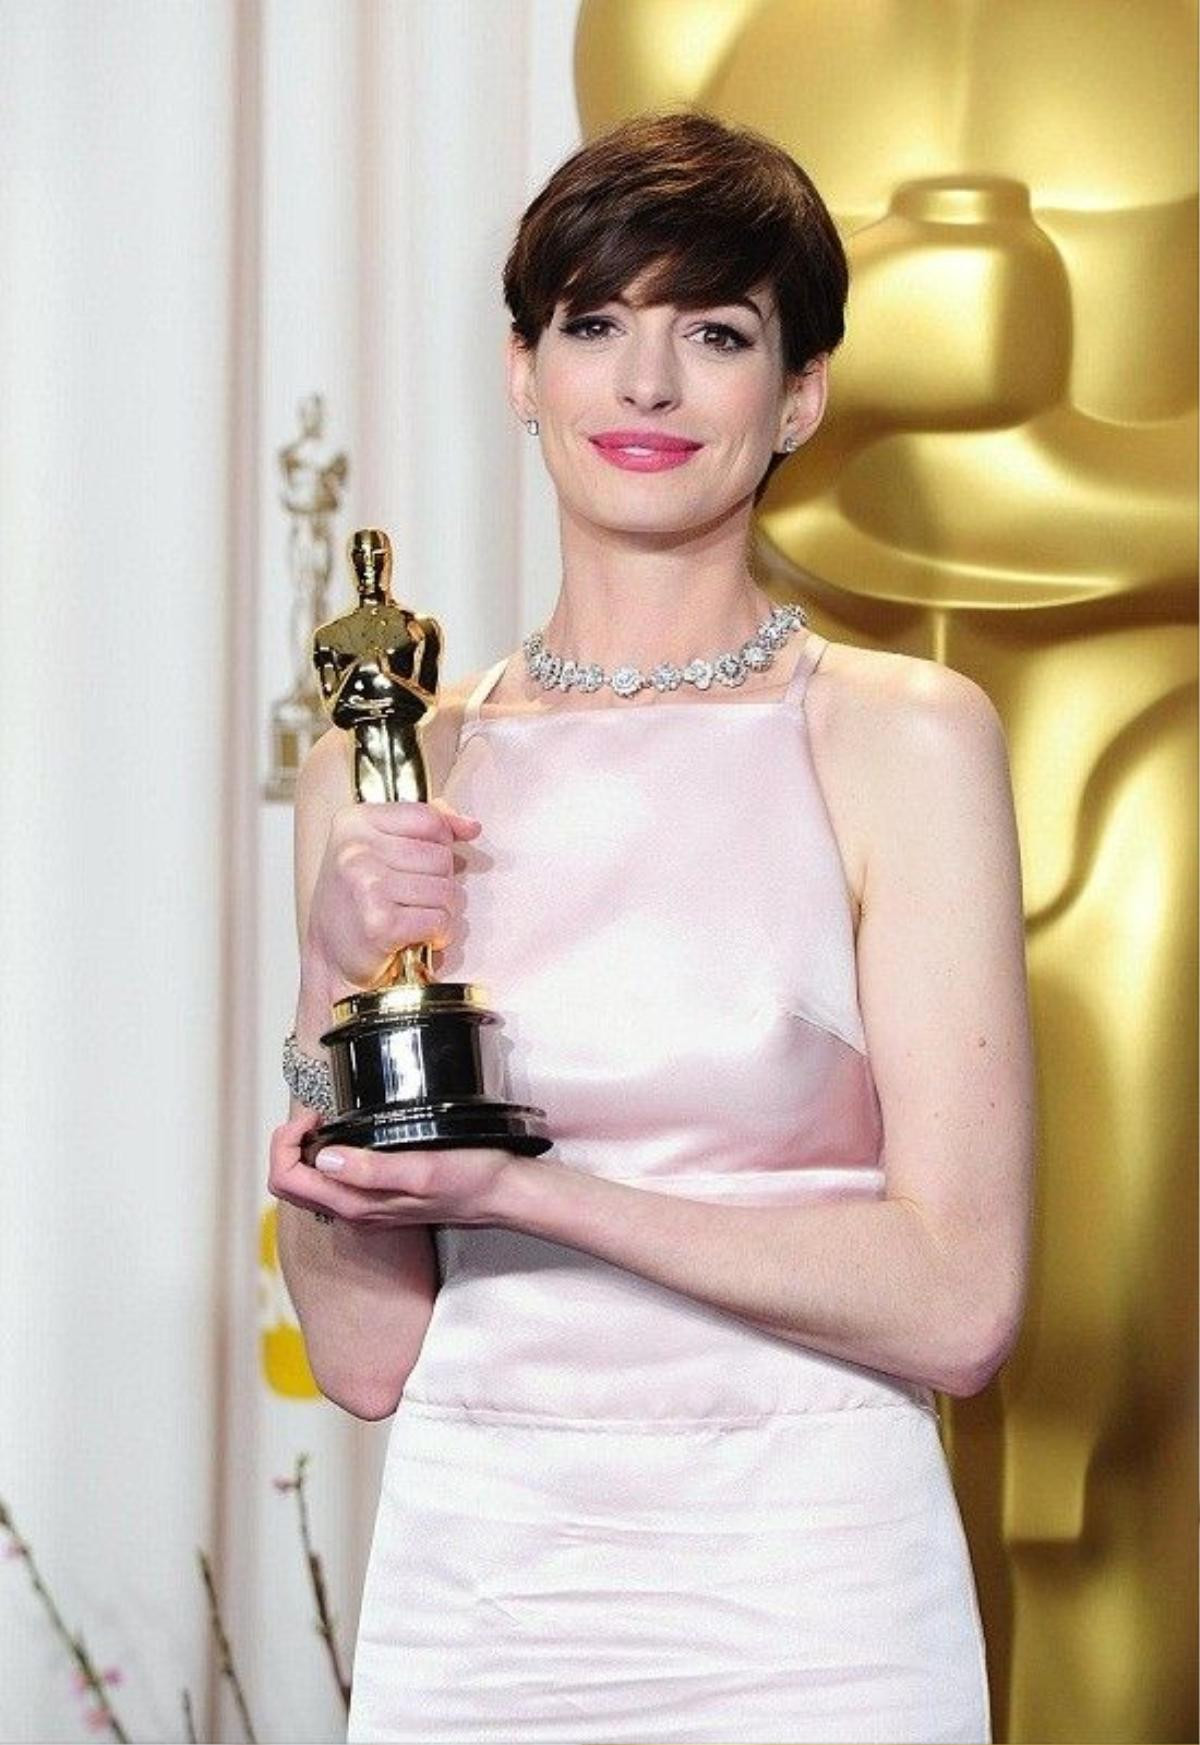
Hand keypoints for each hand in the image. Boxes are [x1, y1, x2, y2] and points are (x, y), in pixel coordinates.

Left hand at [268, 1109, 515, 1228]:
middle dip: (289, 1144)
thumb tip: (323, 1159)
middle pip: (291, 1184)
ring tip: (329, 1120)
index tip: (314, 1116)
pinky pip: (335, 1184)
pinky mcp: (380, 1201)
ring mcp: (367, 1210)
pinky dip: (328, 1157)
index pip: (287, 1181)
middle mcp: (355, 1213)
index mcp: (357, 1205)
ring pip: (311, 1185)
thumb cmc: (472, 1179)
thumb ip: (372, 1169)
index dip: (285, 1143)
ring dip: (307, 1150)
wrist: (504, 1195)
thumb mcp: (423, 1169)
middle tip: (317, 1114)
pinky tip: (351, 1136)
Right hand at [305, 798, 480, 988]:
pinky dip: (438, 933)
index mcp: (355, 822)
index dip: (441, 842)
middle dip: (441, 883)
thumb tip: (470, 825)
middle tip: (415, 900)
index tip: (426, 863)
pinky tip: (419, 937)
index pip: (428, 817)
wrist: (331, 959)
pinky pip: (439, 920)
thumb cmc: (357, 904)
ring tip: (416, 919)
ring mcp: (367, 885)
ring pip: (446, 890)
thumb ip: (424, 827)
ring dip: (442, 912)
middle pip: (441, 856)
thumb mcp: (379, 850)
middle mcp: (356, 850)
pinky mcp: (380, 923)